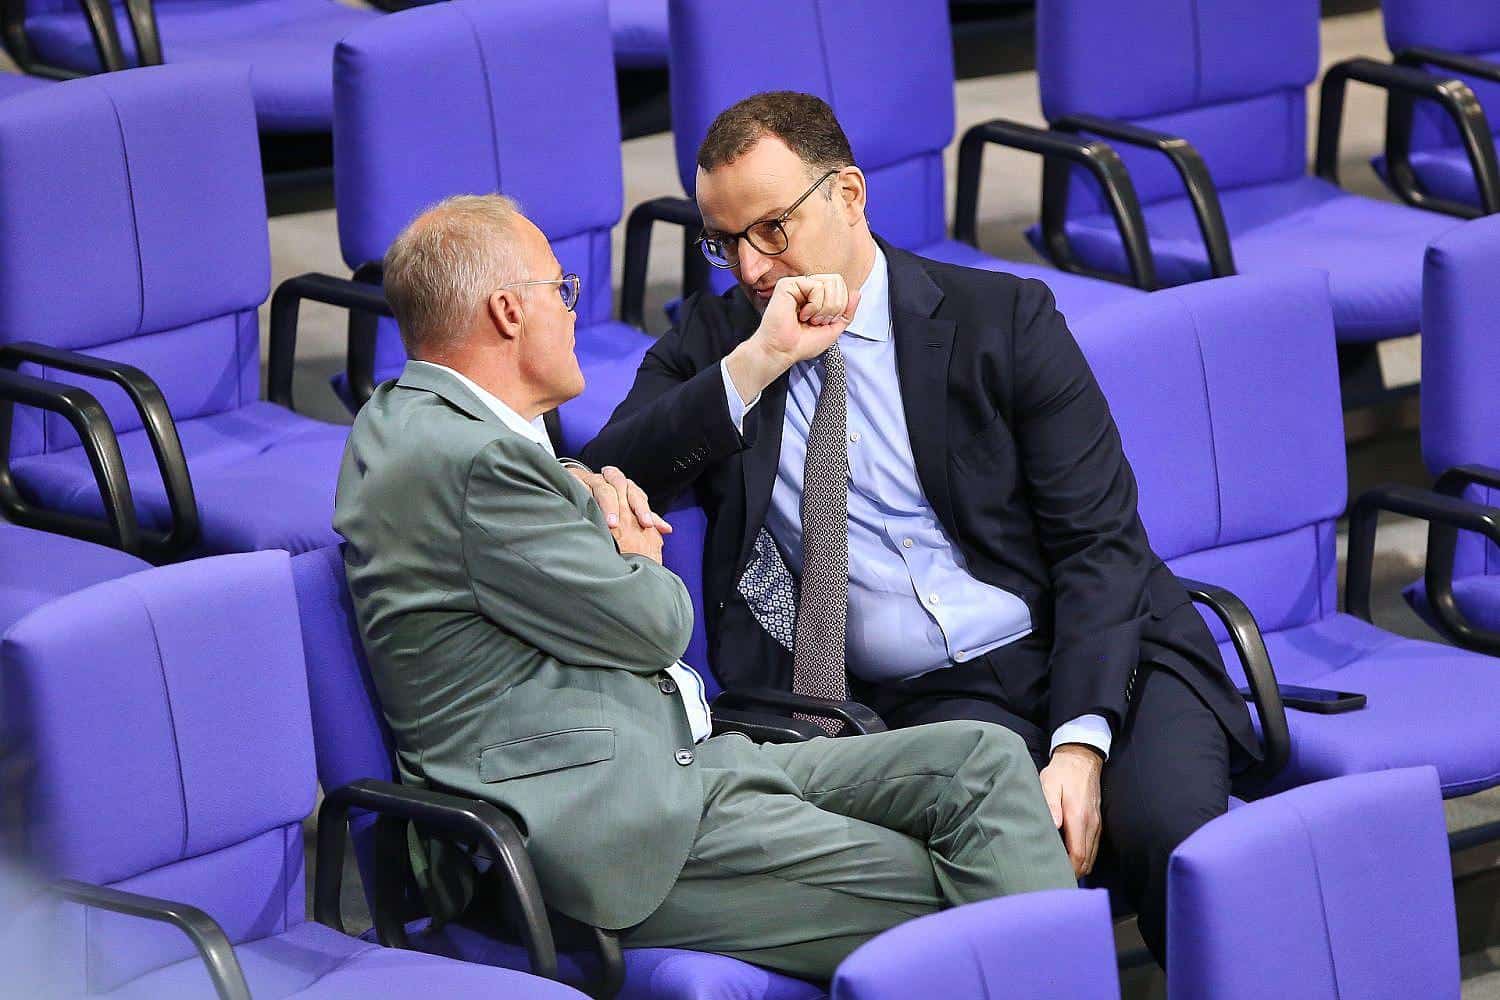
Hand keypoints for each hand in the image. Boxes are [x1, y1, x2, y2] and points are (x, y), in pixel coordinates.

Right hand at [566, 465, 672, 549]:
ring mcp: (595, 480)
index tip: (651, 525)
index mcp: (626, 488)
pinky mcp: (578, 481)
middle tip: (642, 524)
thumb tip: (667, 530)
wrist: (571, 488)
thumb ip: (645, 520)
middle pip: (627, 489)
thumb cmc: (602, 507)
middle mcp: (612, 481)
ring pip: (606, 489)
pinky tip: (588, 507)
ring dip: (611, 506)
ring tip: (613, 524)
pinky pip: (583, 486)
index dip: (645, 510)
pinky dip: (587, 495)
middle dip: (636, 506)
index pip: (639, 497)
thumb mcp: (625, 515)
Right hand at [725, 274, 860, 401]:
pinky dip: (814, 306)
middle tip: (818, 321)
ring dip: (825, 308)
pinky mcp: (789, 284)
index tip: (824, 322)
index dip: (840, 306)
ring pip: (830, 283)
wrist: (784, 351)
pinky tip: (802, 314)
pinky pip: (817, 287)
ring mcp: (798, 284)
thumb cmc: (802, 343)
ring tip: (810, 318)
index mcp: (817, 295)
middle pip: (837, 281)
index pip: (841, 287)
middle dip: (834, 306)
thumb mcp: (833, 329)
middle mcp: (807, 287)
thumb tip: (857, 292)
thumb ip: (847, 312)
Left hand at [1039, 744, 1103, 877]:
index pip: (1078, 855)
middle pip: (1086, 861)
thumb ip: (1051, 805)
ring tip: (1061, 871)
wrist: (1081, 759)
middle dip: (1073, 873)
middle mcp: (1091, 824)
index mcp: (1078, 817)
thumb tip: (1053, 826)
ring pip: (1091, 856)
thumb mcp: (1049, 784)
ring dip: (1079, 866)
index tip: (1055, 875)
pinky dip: (1084, 856)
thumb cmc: (1061, 773)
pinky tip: (1070, 857)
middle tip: (1055, 878)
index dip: (1068, 869)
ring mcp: (1096, 824)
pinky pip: (1093, 846)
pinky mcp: (1097, 822)